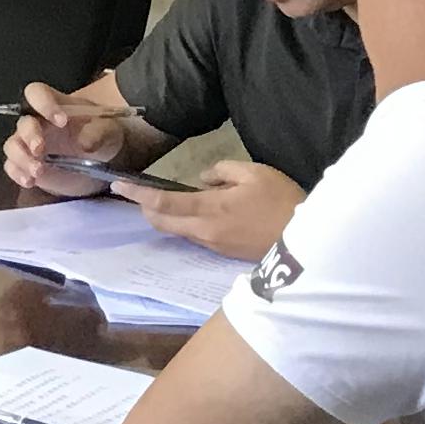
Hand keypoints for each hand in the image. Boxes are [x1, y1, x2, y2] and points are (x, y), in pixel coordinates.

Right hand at [3, 81, 137, 189]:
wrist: (100, 160)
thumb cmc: (101, 135)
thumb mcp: (108, 131)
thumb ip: (98, 133)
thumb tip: (84, 143)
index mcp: (55, 105)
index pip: (37, 93)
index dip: (43, 104)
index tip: (61, 121)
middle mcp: (37, 122)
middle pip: (23, 123)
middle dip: (29, 135)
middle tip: (40, 149)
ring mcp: (29, 144)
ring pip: (12, 145)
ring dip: (21, 157)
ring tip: (38, 171)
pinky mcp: (27, 164)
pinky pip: (12, 166)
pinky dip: (17, 173)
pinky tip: (30, 181)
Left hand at [123, 161, 302, 261]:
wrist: (306, 243)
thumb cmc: (281, 201)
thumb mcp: (255, 173)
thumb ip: (222, 171)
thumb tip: (202, 179)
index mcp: (208, 209)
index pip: (161, 203)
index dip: (136, 194)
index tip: (118, 185)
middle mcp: (202, 231)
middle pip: (160, 222)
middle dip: (145, 208)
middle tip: (140, 193)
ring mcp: (211, 244)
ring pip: (176, 230)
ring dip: (165, 217)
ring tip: (167, 200)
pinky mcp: (222, 252)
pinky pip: (193, 236)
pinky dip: (184, 223)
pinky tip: (195, 212)